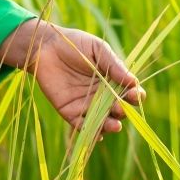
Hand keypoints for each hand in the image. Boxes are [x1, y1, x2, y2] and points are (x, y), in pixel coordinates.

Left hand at [0, 19, 145, 135]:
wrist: (45, 46)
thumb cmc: (74, 44)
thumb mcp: (97, 49)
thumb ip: (113, 65)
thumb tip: (133, 81)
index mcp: (112, 82)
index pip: (129, 94)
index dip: (134, 96)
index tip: (134, 94)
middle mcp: (102, 97)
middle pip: (118, 110)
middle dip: (122, 111)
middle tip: (120, 107)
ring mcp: (87, 105)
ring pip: (103, 122)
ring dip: (110, 126)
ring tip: (114, 125)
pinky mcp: (70, 111)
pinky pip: (82, 126)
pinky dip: (90, 132)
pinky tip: (97, 134)